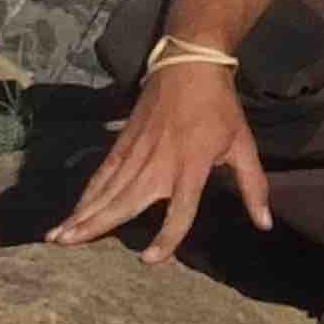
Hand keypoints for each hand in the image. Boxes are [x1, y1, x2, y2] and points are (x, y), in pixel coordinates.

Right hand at [45, 66, 269, 265]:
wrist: (190, 63)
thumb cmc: (220, 108)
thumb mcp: (243, 145)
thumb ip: (253, 187)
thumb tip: (265, 225)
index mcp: (191, 165)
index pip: (180, 209)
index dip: (166, 235)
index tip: (148, 260)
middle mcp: (159, 162)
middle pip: (125, 200)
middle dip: (95, 225)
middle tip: (67, 247)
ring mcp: (137, 151)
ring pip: (106, 189)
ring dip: (82, 213)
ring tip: (58, 236)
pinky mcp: (124, 142)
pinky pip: (103, 173)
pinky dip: (87, 193)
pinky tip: (73, 211)